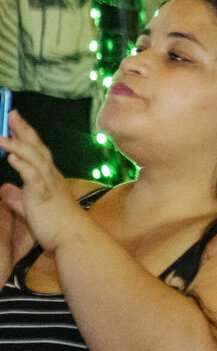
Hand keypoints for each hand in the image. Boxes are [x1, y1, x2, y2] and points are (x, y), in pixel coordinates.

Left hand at [0, 112, 90, 254]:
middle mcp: (50, 176)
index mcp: (48, 177)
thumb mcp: (31, 208)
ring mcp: (48, 183)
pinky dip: (22, 164)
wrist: (74, 237)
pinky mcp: (43, 194)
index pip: (36, 151)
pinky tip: (11, 155)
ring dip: (17, 143)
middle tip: (11, 113)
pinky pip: (32, 176)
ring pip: (33, 157)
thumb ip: (16, 197)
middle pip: (36, 147)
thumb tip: (3, 188)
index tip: (14, 120)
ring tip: (1, 134)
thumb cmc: (57, 225)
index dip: (24, 135)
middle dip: (22, 130)